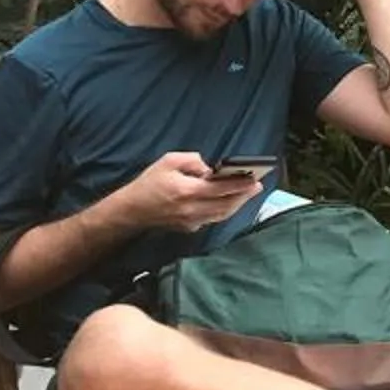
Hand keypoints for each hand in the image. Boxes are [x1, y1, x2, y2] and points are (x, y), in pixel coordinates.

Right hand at [110, 151, 263, 234]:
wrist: (132, 210)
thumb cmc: (149, 183)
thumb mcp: (169, 161)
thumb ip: (193, 161)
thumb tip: (210, 169)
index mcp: (188, 191)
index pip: (221, 189)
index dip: (240, 184)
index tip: (254, 179)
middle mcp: (192, 210)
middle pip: (226, 205)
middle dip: (244, 195)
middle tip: (257, 186)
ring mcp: (191, 221)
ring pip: (222, 214)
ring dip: (237, 204)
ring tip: (248, 193)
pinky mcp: (189, 227)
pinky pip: (212, 218)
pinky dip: (224, 210)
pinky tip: (231, 202)